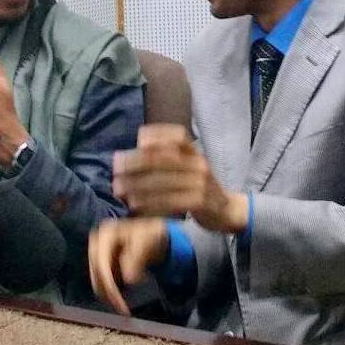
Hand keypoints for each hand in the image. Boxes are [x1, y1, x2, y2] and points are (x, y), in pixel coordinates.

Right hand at [88, 217, 169, 314]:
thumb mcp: (145, 244)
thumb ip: (136, 259)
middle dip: (107, 292)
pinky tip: (120, 298)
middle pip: (96, 273)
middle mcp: (98, 243)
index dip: (107, 283)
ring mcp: (98, 253)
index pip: (101, 263)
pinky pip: (102, 281)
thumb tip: (128, 279)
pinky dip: (110, 291)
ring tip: (122, 306)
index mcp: (105, 235)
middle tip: (120, 307)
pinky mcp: (102, 264)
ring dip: (108, 294)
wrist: (154, 235)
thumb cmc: (150, 235)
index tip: (115, 297)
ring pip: (97, 279)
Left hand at [112, 124, 247, 232]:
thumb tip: (133, 155)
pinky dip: (150, 203)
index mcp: (196, 153)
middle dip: (136, 162)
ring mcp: (201, 183)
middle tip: (116, 168)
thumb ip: (169, 161)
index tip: (138, 139)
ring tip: (118, 189)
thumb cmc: (200, 188)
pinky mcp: (200, 202)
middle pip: (164, 159)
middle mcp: (199, 164)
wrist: (227, 210)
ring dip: (137, 185)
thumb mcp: (190, 168)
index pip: (178, 136)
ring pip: (164, 181)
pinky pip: (171, 201)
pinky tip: (135, 205)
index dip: (158, 134)